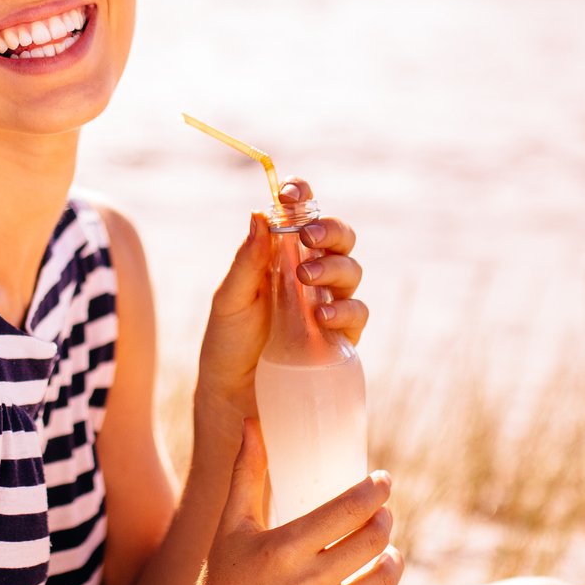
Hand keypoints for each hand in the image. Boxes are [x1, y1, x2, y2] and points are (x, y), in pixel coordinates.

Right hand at [166, 418, 403, 584]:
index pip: (350, 510)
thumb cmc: (221, 578)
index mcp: (283, 550)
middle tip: (382, 515)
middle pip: (375, 543)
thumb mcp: (230, 525)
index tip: (383, 480)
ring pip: (382, 584)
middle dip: (386, 520)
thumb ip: (245, 473)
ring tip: (386, 552)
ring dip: (391, 561)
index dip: (376, 490)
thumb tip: (253, 423)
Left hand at [196, 176, 369, 419]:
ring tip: (308, 277)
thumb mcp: (229, 300)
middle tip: (308, 235)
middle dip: (329, 230)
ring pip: (351, 271)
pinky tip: (323, 316)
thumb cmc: (228, 342)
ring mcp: (328, 304)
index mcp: (282, 257)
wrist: (232, 395)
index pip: (301, 216)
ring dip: (334, 267)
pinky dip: (345, 310)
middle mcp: (311, 275)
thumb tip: (259, 215)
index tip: (291, 190)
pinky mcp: (340, 338)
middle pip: (338, 238)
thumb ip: (246, 262)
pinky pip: (356, 314)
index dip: (303, 197)